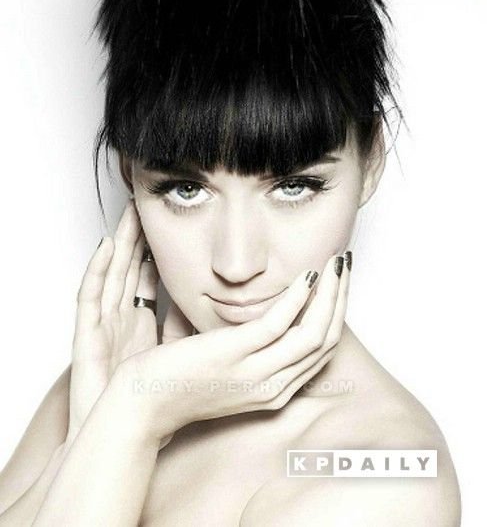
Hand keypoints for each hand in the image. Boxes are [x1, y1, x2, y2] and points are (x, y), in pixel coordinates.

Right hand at [67, 200, 160, 445]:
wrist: (119, 432)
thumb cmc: (145, 396)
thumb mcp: (171, 353)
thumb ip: (183, 326)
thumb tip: (210, 305)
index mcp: (140, 322)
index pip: (149, 275)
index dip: (156, 248)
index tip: (172, 222)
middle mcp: (120, 318)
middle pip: (130, 267)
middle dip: (139, 236)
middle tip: (149, 205)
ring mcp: (102, 324)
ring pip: (113, 272)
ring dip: (120, 241)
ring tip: (130, 211)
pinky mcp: (87, 335)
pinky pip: (90, 296)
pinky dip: (96, 268)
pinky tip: (104, 244)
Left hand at [118, 252, 350, 442]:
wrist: (141, 404)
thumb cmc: (178, 381)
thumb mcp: (226, 368)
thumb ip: (248, 344)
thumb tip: (260, 306)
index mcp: (273, 389)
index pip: (321, 351)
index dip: (336, 313)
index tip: (337, 282)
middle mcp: (273, 387)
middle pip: (326, 340)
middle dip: (341, 298)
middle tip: (344, 265)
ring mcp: (255, 374)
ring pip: (314, 333)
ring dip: (330, 293)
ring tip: (334, 263)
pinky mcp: (234, 355)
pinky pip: (280, 323)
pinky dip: (299, 297)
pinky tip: (305, 276)